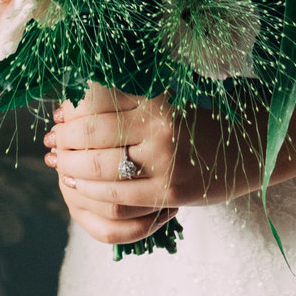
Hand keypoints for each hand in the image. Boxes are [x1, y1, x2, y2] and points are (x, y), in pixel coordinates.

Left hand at [42, 84, 256, 246]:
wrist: (246, 150)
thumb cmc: (199, 121)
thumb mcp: (167, 100)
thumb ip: (128, 101)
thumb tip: (74, 104)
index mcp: (158, 99)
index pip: (98, 104)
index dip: (71, 110)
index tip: (56, 114)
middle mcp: (161, 129)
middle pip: (92, 135)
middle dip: (63, 140)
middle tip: (50, 139)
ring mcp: (165, 164)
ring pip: (100, 169)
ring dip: (70, 166)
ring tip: (58, 162)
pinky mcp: (169, 194)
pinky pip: (117, 196)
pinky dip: (90, 190)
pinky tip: (77, 182)